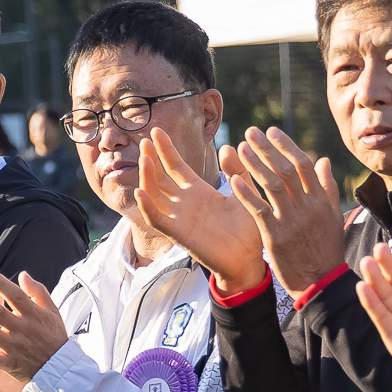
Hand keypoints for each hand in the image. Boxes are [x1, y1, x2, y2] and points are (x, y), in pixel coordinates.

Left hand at [0, 267, 70, 387]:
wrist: (61, 367)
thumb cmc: (54, 335)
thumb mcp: (52, 311)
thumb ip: (37, 292)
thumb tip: (22, 275)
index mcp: (33, 315)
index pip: (16, 296)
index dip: (2, 284)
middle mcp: (22, 329)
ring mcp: (15, 346)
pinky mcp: (10, 363)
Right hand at [133, 130, 264, 291]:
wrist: (250, 259)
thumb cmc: (250, 230)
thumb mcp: (245, 192)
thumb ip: (237, 170)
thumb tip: (228, 146)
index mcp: (199, 191)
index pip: (176, 166)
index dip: (166, 149)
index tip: (157, 131)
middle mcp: (184, 203)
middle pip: (160, 177)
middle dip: (152, 158)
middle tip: (145, 138)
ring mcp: (179, 217)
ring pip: (154, 195)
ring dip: (147, 178)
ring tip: (145, 159)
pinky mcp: (179, 234)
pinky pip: (157, 220)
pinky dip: (147, 207)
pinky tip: (141, 192)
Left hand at [226, 127, 349, 294]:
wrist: (321, 282)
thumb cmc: (325, 250)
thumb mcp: (333, 217)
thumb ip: (327, 187)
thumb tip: (324, 160)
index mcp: (320, 199)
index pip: (303, 164)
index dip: (286, 145)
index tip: (271, 131)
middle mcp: (307, 206)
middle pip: (285, 169)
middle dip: (267, 148)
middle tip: (251, 132)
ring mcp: (291, 220)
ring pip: (272, 184)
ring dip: (254, 164)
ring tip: (240, 148)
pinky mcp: (275, 236)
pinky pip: (258, 209)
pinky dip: (246, 193)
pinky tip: (233, 179)